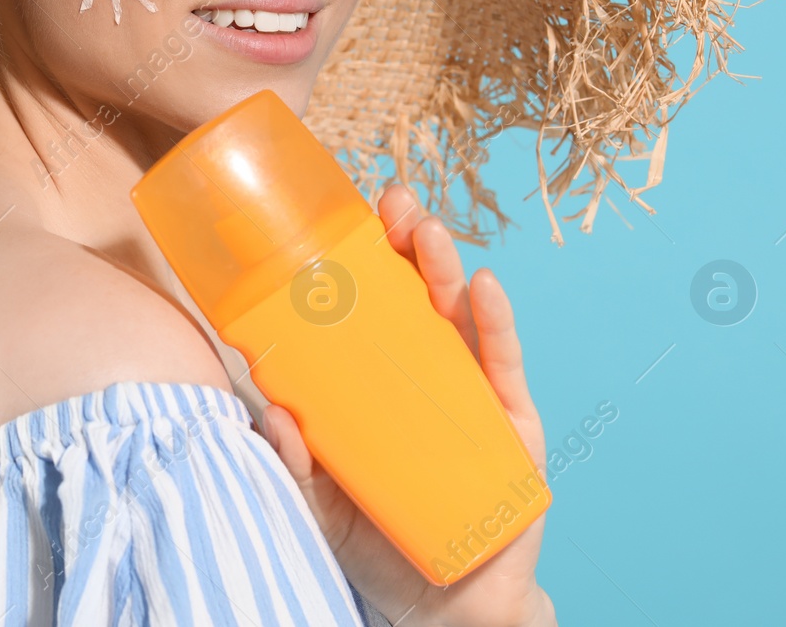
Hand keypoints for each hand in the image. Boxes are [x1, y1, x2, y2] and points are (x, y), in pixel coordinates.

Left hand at [259, 183, 555, 626]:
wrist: (444, 606)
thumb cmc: (378, 545)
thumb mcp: (322, 503)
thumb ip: (298, 465)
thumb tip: (272, 417)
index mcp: (380, 380)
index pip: (369, 305)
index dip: (360, 257)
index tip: (341, 211)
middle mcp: (428, 375)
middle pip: (417, 294)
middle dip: (405, 242)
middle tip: (390, 200)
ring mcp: (473, 395)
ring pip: (461, 317)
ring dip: (444, 268)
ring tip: (425, 231)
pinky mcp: (513, 427)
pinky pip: (504, 367)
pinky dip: (496, 324)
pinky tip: (484, 286)